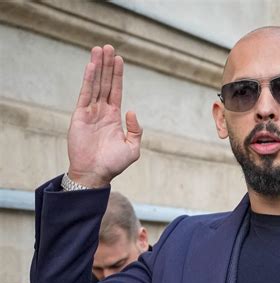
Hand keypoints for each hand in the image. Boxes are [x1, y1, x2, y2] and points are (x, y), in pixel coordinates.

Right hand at [67, 45, 141, 187]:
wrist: (95, 174)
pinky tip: (91, 67)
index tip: (118, 59)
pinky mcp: (80, 116)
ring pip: (95, 84)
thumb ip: (136, 129)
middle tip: (108, 46)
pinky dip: (88, 80)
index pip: (116, 90)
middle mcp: (102, 111)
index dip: (117, 75)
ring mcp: (90, 112)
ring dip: (97, 67)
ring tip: (99, 49)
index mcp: (113, 117)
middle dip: (107, 65)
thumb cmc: (113, 164)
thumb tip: (132, 111)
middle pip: (105, 83)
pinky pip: (85, 94)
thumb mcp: (133, 147)